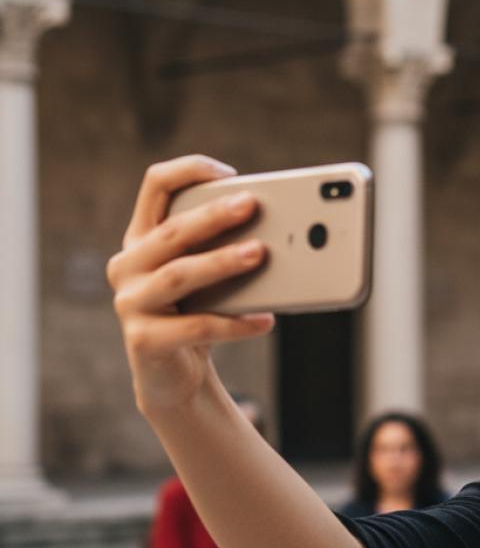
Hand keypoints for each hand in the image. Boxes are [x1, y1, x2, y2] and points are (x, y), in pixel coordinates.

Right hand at [106, 156, 274, 416]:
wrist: (174, 376)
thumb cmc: (198, 313)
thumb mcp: (208, 276)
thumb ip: (225, 247)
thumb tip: (283, 231)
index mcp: (142, 238)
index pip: (156, 187)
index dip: (188, 171)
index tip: (229, 173)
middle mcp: (127, 265)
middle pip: (172, 231)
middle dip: (213, 216)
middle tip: (252, 205)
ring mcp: (130, 303)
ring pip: (180, 275)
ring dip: (222, 262)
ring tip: (260, 253)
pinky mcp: (144, 341)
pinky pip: (197, 327)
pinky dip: (235, 323)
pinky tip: (266, 321)